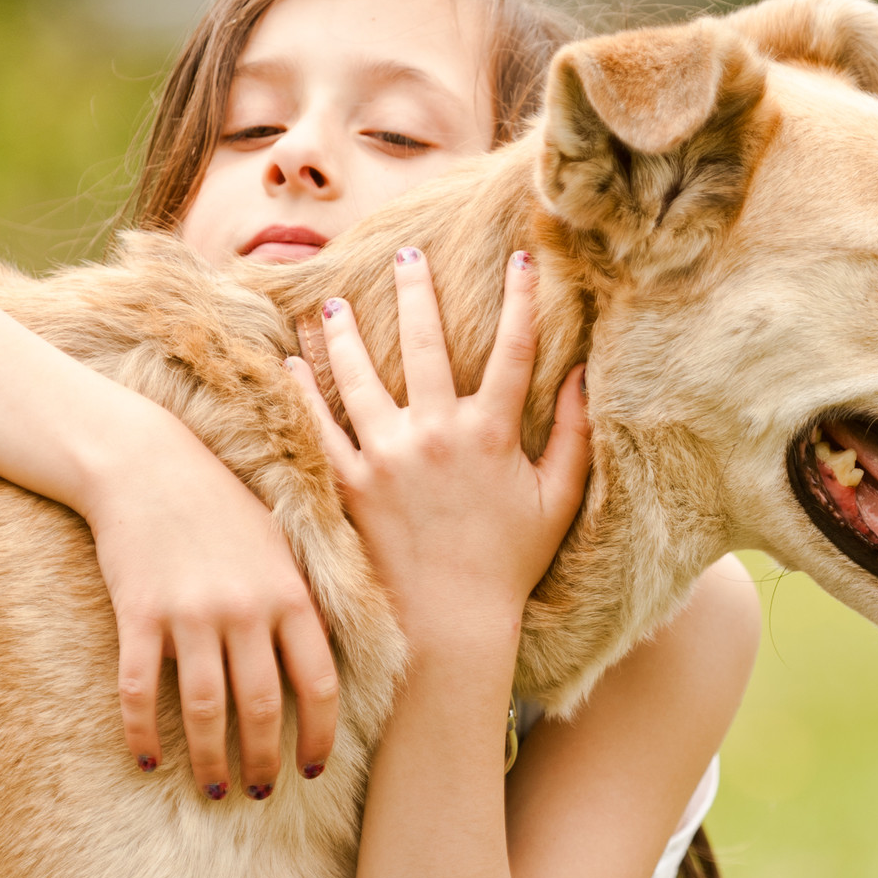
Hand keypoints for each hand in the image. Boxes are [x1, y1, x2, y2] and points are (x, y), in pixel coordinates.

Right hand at [82, 415, 340, 799]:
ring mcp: (190, 614)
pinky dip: (142, 732)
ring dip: (211, 759)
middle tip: (261, 793)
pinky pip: (139, 689)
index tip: (315, 770)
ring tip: (216, 789)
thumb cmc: (224, 505)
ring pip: (204, 709)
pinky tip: (148, 759)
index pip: (319, 683)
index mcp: (291, 595)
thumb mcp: (283, 545)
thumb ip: (309, 599)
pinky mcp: (139, 614)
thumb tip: (340, 653)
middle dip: (264, 761)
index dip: (321, 735)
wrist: (148, 464)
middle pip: (262, 708)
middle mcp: (246, 610)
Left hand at [288, 248, 590, 644]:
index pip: (513, 350)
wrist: (449, 623)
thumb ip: (573, 436)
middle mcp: (434, 433)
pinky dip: (303, 392)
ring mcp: (385, 456)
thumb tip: (585, 378)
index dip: (522, 300)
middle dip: (417, 291)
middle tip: (407, 254)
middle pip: (425, 343)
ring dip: (346, 333)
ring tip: (336, 303)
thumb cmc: (509, 564)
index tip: (523, 258)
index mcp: (490, 434)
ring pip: (359, 376)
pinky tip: (291, 362)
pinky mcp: (349, 484)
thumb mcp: (557, 500)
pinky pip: (319, 427)